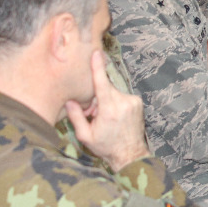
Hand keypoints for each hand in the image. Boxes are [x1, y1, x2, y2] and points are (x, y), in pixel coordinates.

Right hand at [66, 51, 149, 171]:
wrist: (130, 154)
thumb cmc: (106, 146)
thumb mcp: (85, 135)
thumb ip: (76, 116)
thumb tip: (69, 101)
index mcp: (110, 110)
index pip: (102, 84)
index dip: (98, 67)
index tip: (96, 53)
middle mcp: (124, 102)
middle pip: (105, 89)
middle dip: (96, 98)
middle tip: (92, 114)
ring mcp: (133, 101)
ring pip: (113, 92)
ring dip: (106, 100)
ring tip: (104, 118)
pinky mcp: (138, 102)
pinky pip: (121, 96)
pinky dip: (115, 102)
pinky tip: (114, 116)